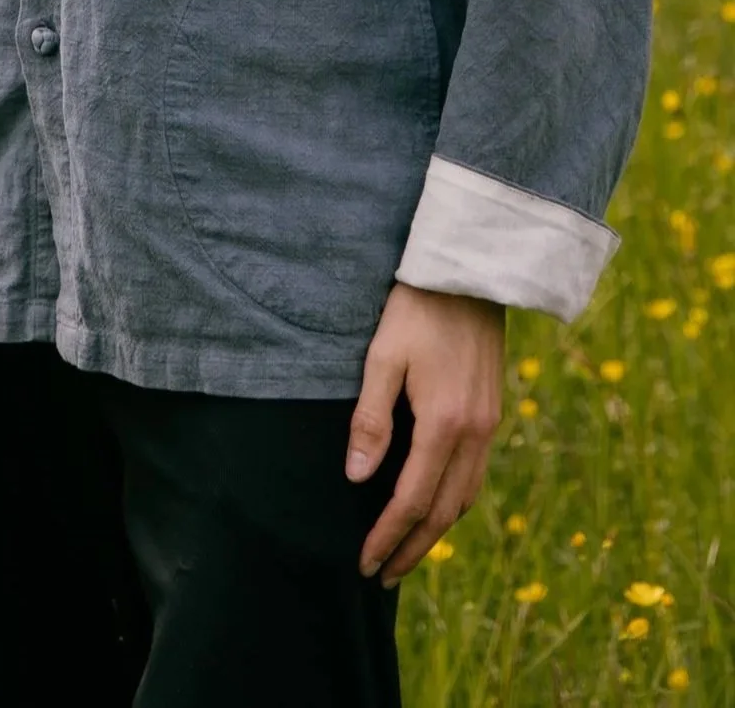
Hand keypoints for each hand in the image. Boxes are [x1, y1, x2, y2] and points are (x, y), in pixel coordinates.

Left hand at [347, 280, 504, 582]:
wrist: (470, 272)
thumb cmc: (416, 308)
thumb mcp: (383, 357)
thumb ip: (370, 419)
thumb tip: (357, 478)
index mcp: (445, 424)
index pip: (412, 500)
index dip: (387, 536)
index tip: (365, 563)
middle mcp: (475, 434)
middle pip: (443, 512)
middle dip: (412, 548)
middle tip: (383, 575)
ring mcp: (489, 425)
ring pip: (463, 498)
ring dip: (435, 531)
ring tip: (406, 550)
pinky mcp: (492, 413)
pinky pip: (475, 475)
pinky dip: (453, 502)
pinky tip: (435, 504)